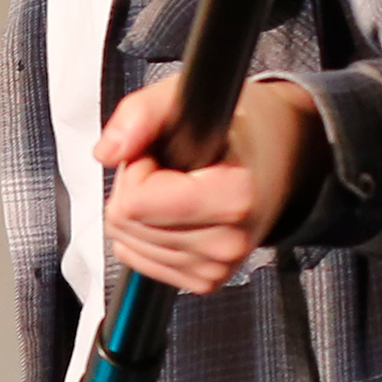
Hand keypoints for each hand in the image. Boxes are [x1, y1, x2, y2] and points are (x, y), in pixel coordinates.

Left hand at [99, 78, 324, 295]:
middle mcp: (230, 241)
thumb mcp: (183, 100)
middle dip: (136, 189)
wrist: (274, 158)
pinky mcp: (205, 281)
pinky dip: (146, 234)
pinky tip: (176, 214)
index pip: (134, 202)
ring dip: (141, 211)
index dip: (138, 168)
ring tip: (177, 189)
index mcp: (235, 197)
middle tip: (172, 171)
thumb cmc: (230, 130)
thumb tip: (108, 151)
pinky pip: (139, 261)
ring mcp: (218, 268)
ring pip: (128, 244)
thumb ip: (141, 115)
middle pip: (127, 224)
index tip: (167, 156)